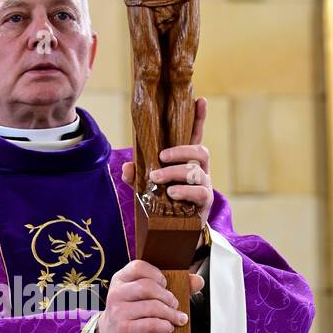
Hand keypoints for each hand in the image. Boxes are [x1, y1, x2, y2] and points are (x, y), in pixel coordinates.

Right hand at [93, 258, 204, 332]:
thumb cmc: (130, 315)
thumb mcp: (143, 297)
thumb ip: (170, 287)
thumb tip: (197, 280)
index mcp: (121, 279)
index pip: (138, 267)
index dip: (157, 274)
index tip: (166, 284)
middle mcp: (116, 293)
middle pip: (147, 287)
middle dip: (167, 296)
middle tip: (175, 305)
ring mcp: (118, 312)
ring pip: (151, 307)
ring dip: (170, 314)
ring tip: (177, 318)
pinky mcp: (124, 329)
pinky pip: (150, 324)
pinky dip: (164, 326)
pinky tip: (168, 327)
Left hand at [121, 96, 212, 226]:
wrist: (173, 232)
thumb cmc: (162, 203)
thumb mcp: (145, 187)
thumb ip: (135, 175)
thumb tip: (127, 167)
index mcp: (186, 161)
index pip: (195, 135)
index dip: (199, 118)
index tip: (200, 100)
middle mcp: (199, 170)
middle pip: (200, 150)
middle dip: (180, 151)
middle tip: (161, 157)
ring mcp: (204, 185)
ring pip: (197, 171)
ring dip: (175, 172)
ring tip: (157, 179)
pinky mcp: (205, 202)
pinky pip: (200, 192)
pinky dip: (184, 190)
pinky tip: (171, 192)